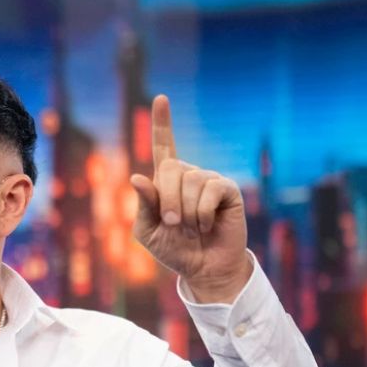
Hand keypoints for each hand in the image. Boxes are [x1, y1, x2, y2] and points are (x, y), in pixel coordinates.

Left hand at [129, 95, 251, 302]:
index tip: (162, 98)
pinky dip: (203, 213)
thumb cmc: (174, 249)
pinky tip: (208, 225)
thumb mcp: (148, 230)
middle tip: (174, 223)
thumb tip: (137, 177)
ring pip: (190, 181)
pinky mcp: (228, 190)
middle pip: (170, 167)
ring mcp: (210, 180)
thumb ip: (143, 204)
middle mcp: (189, 175)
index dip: (163, 122)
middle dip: (167, 200)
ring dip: (186, 212)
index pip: (164, 145)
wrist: (203, 268)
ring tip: (193, 228)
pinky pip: (210, 190)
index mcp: (167, 181)